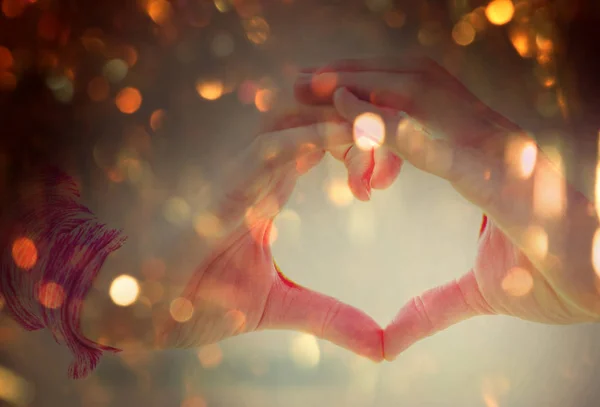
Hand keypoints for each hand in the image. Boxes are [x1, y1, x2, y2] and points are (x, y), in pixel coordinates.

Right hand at [156, 108, 382, 360]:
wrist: (147, 307)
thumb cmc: (203, 298)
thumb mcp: (280, 306)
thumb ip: (330, 316)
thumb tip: (381, 346)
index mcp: (270, 187)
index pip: (322, 143)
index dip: (360, 147)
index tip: (383, 180)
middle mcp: (259, 173)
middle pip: (313, 118)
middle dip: (357, 124)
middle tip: (389, 160)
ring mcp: (241, 175)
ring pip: (294, 118)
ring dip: (340, 119)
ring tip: (380, 138)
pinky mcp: (227, 187)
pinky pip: (270, 146)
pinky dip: (311, 136)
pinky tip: (346, 139)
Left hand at [295, 56, 599, 359]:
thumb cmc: (551, 279)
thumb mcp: (478, 292)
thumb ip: (430, 308)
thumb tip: (389, 341)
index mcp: (479, 155)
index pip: (418, 105)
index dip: (372, 97)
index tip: (328, 107)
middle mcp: (487, 138)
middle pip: (411, 84)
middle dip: (355, 76)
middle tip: (301, 82)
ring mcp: (494, 150)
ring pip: (420, 98)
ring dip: (363, 89)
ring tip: (313, 90)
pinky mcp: (497, 173)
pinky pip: (438, 139)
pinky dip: (393, 127)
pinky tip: (353, 120)